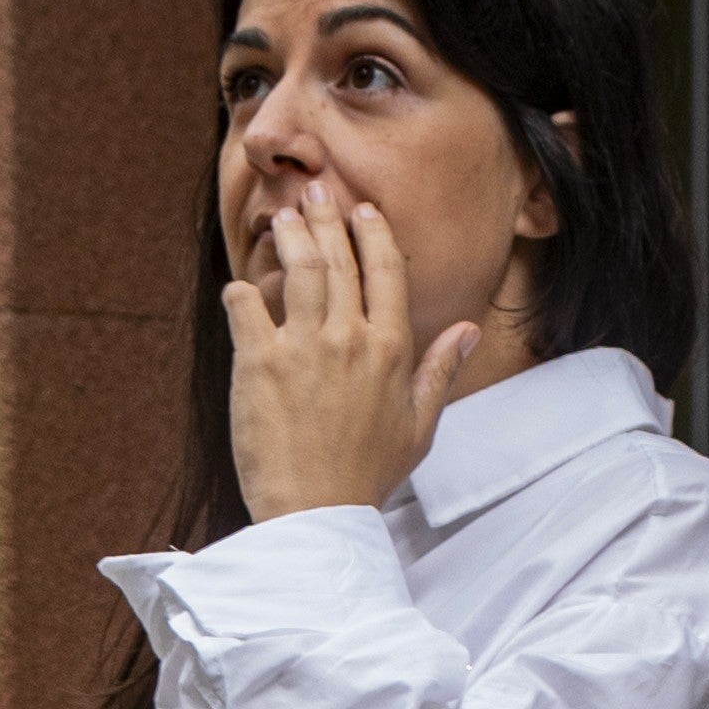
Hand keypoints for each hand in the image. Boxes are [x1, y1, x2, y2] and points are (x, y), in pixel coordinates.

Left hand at [222, 194, 482, 520]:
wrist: (316, 514)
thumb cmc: (368, 475)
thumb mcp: (419, 426)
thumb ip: (440, 371)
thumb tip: (467, 330)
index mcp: (391, 349)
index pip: (386, 272)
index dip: (373, 234)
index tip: (362, 210)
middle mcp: (350, 338)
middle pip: (339, 259)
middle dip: (325, 218)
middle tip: (312, 194)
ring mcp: (303, 347)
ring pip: (297, 269)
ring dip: (289, 236)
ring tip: (281, 218)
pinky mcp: (259, 364)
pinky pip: (245, 306)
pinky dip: (241, 292)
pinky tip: (241, 288)